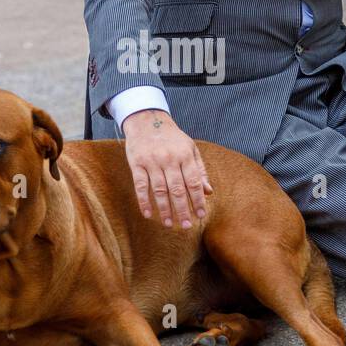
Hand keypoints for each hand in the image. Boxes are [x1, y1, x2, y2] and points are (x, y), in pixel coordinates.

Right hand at [122, 109, 212, 227]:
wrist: (147, 120)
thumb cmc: (172, 138)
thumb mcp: (190, 149)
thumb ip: (200, 170)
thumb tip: (208, 192)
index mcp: (185, 155)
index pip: (193, 182)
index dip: (197, 200)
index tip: (200, 215)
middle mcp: (169, 159)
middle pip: (177, 189)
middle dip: (182, 209)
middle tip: (186, 225)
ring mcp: (152, 161)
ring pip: (159, 190)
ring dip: (164, 209)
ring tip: (169, 224)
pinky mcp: (136, 163)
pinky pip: (140, 185)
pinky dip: (144, 201)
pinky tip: (148, 214)